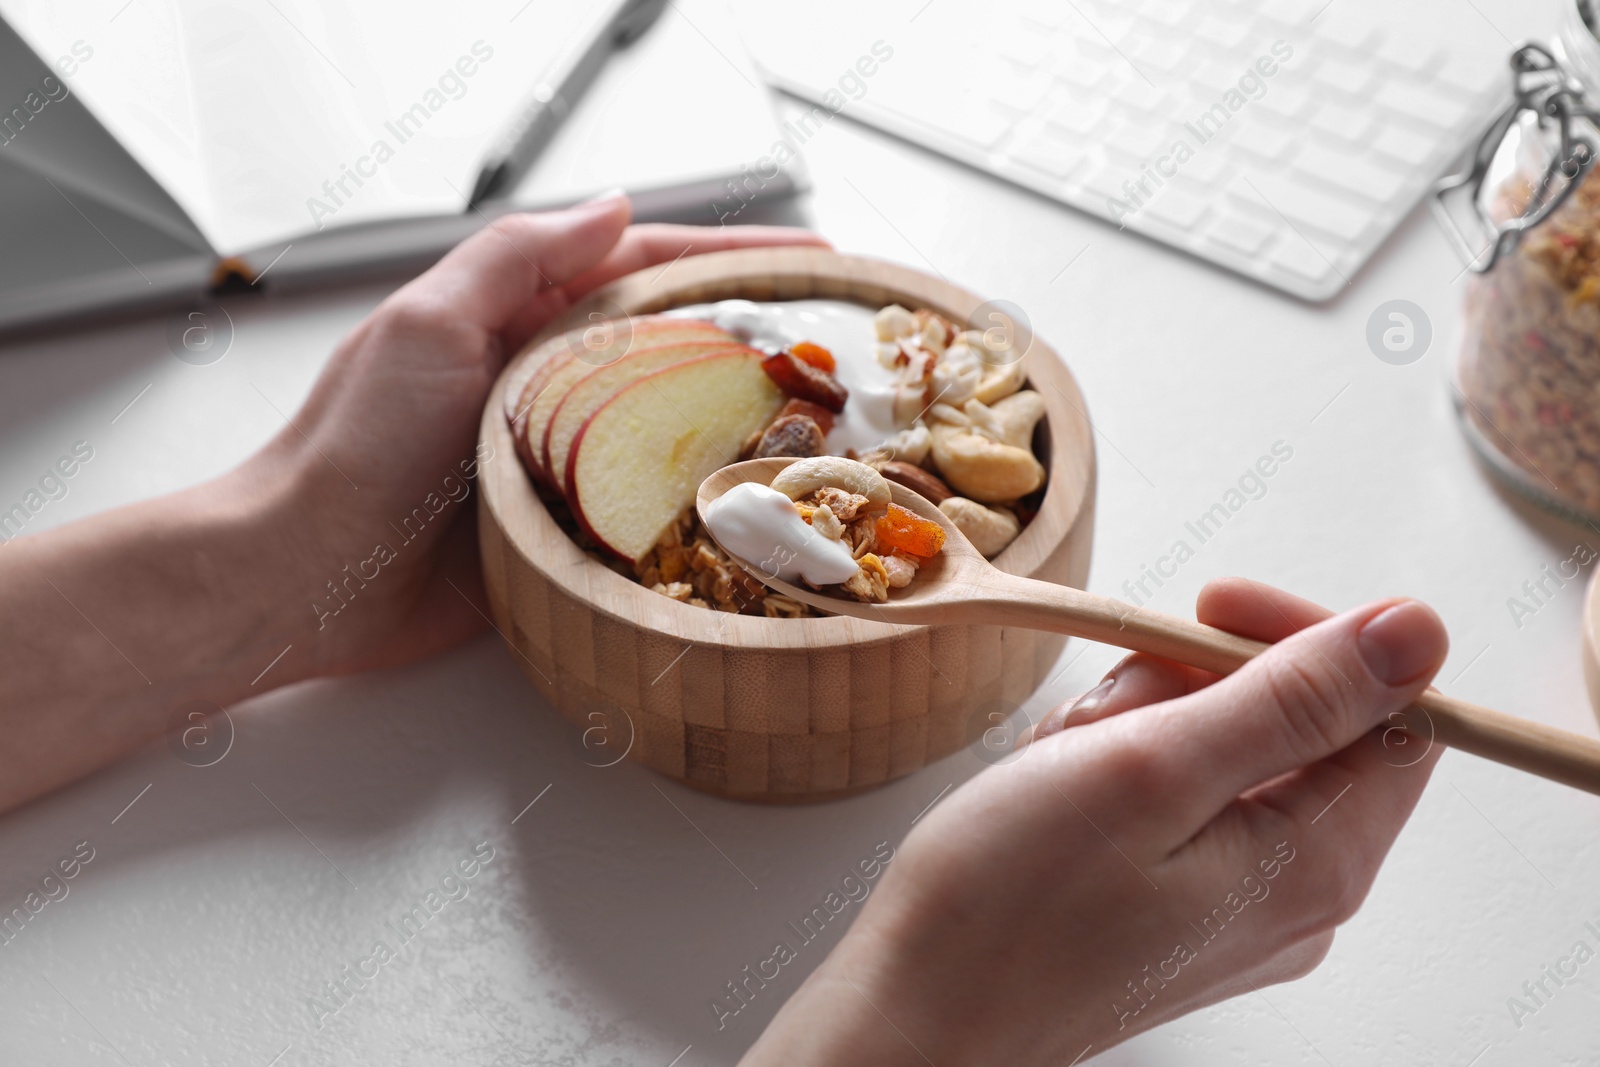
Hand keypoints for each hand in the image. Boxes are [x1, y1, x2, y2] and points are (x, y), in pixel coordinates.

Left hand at [232, 194, 828, 677]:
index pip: (641, 268)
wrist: (310, 574)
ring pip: (667, 429)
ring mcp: (559, 458)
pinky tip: (748, 508)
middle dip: (751, 336)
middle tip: (831, 344)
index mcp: (519, 321)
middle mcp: (548, 385)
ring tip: (818, 425)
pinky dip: (695, 506)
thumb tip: (611, 207)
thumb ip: (516, 258)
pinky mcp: (562, 529)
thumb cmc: (354, 445)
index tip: (806, 259)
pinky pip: (644, 511)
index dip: (727, 257)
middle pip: (670, 345)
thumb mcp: (429, 322)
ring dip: (737, 424)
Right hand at [742, 578, 1447, 1064]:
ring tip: (1061, 767)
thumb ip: (1293, 697)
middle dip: (1187, 690)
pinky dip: (1114, 764)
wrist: (914, 1010)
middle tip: (1103, 723)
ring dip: (1136, 723)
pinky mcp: (1177, 900)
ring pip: (1219, 744)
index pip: (1389, 706)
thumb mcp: (1152, 768)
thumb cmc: (1009, 906)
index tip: (1210, 607)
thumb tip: (1412, 631)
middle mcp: (1296, 890)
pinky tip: (1055, 789)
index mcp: (1317, 862)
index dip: (1303, 638)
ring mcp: (1235, 901)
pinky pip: (1175, 790)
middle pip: (1292, 721)